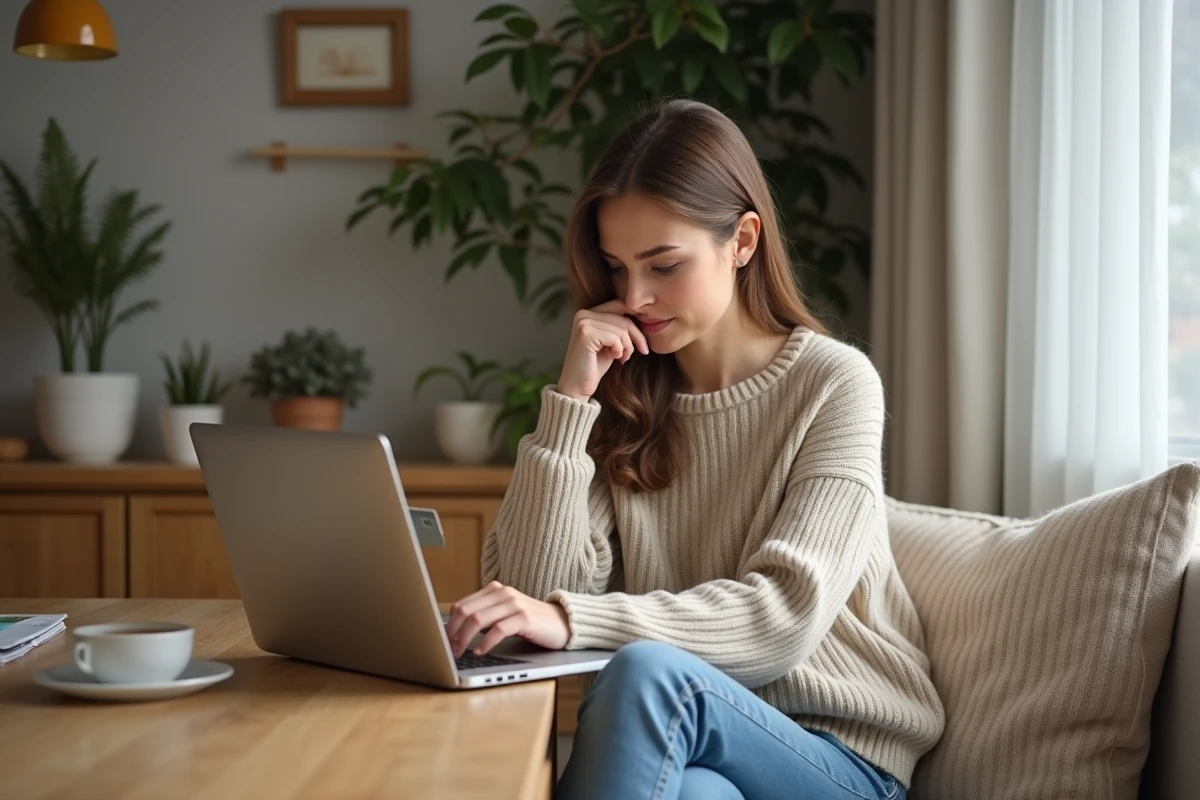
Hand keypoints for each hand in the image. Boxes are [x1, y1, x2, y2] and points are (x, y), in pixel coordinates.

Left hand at [444, 581, 570, 657]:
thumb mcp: (504, 615)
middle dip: (453, 633)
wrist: (562, 623)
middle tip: (449, 650)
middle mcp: (502, 593)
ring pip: (478, 619)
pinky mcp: (525, 618)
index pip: (462, 605)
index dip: (448, 625)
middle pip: (466, 611)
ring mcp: (514, 604)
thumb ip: (484, 617)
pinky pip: (498, 630)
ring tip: (461, 652)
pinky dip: (486, 643)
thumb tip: (456, 632)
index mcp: (494, 590)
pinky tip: (481, 652)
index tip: (443, 642)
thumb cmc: (530, 622)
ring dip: (464, 639)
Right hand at [556, 299, 649, 401]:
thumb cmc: (595, 366)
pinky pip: (615, 338)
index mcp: (587, 313)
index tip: (643, 341)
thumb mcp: (610, 342)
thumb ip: (618, 326)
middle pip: (622, 317)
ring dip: (627, 347)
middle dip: (635, 337)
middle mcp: (583, 314)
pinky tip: (614, 358)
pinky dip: (619, 350)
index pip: (619, 305)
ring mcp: (583, 323)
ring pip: (621, 329)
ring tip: (621, 358)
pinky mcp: (586, 334)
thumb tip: (642, 313)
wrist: (577, 387)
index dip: (635, 320)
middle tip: (637, 353)